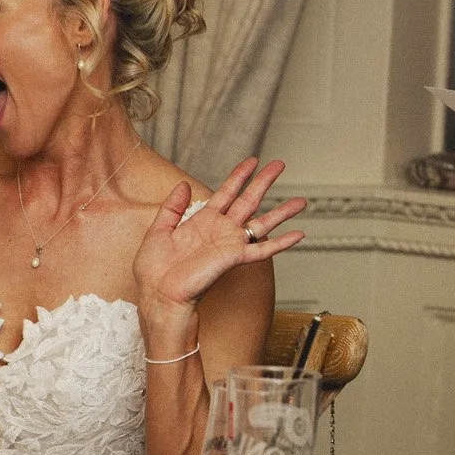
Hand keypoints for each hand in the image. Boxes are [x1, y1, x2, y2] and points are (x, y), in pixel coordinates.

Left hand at [133, 157, 306, 313]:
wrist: (158, 293)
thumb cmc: (154, 269)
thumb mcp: (158, 230)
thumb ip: (172, 207)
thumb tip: (183, 184)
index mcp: (202, 221)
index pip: (226, 192)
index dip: (239, 176)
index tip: (252, 161)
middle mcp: (220, 230)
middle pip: (248, 201)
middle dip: (264, 182)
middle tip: (280, 165)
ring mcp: (230, 244)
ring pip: (262, 223)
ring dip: (282, 211)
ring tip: (301, 201)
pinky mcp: (234, 258)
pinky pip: (263, 250)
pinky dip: (282, 242)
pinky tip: (298, 234)